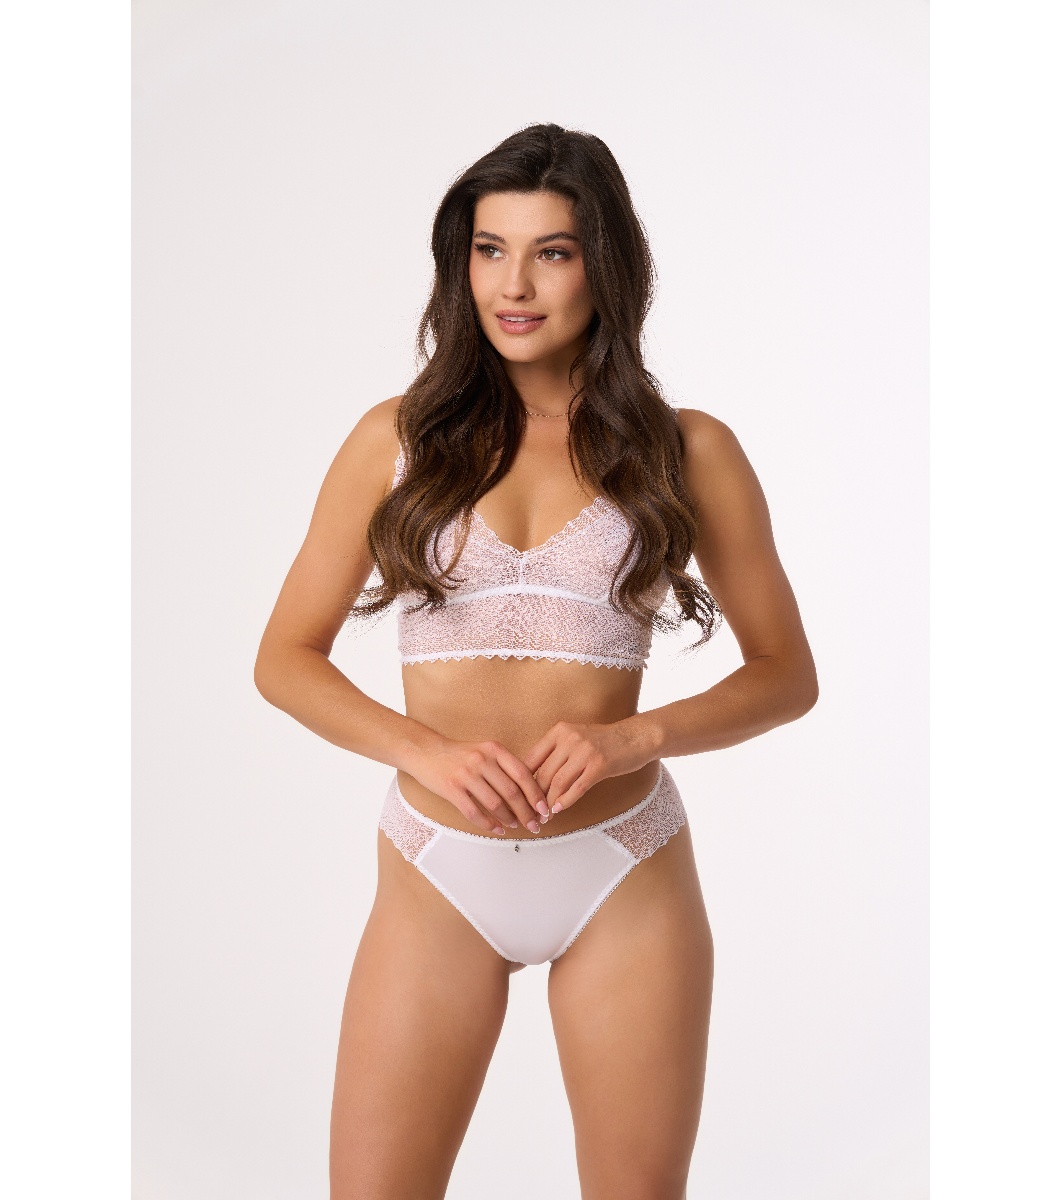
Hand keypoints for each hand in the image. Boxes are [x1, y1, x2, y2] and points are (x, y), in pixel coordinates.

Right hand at [409, 738, 550, 834]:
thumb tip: (528, 791)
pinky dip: (488, 824)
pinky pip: (474, 812)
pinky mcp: (452, 789)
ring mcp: (466, 774)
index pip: (523, 774)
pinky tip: (496, 829)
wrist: (425, 751)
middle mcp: (482, 760)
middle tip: (534, 824)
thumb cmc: (458, 754)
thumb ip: (504, 766)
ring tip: (515, 826)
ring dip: (509, 819)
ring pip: (495, 804)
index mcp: (494, 749)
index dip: (536, 794)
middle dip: (526, 812)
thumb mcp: (485, 750)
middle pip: (512, 792)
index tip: (544, 809)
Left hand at [523, 721, 651, 815]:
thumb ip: (555, 754)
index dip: (523, 781)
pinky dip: (566, 801)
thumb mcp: (575, 738)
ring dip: (549, 803)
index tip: (519, 797)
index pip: (531, 758)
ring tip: (544, 815)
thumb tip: (532, 779)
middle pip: (543, 773)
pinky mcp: (599, 765)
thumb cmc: (603, 741)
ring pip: (557, 783)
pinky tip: (559, 810)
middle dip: (534, 797)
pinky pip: (577, 788)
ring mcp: (585, 751)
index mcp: (559, 731)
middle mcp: (569, 738)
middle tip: (530, 812)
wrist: (635, 737)